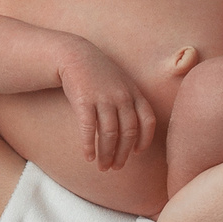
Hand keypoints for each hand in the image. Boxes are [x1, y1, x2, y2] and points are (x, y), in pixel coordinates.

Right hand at [58, 50, 155, 170]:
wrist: (75, 55)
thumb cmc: (99, 73)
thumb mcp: (122, 83)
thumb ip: (131, 102)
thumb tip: (135, 130)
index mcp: (134, 93)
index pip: (148, 120)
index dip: (145, 139)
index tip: (137, 153)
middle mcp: (122, 96)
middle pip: (128, 132)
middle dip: (123, 153)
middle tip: (116, 167)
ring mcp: (103, 98)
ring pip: (109, 134)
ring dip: (106, 154)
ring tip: (102, 166)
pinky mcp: (83, 101)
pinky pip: (88, 129)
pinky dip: (89, 146)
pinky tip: (87, 156)